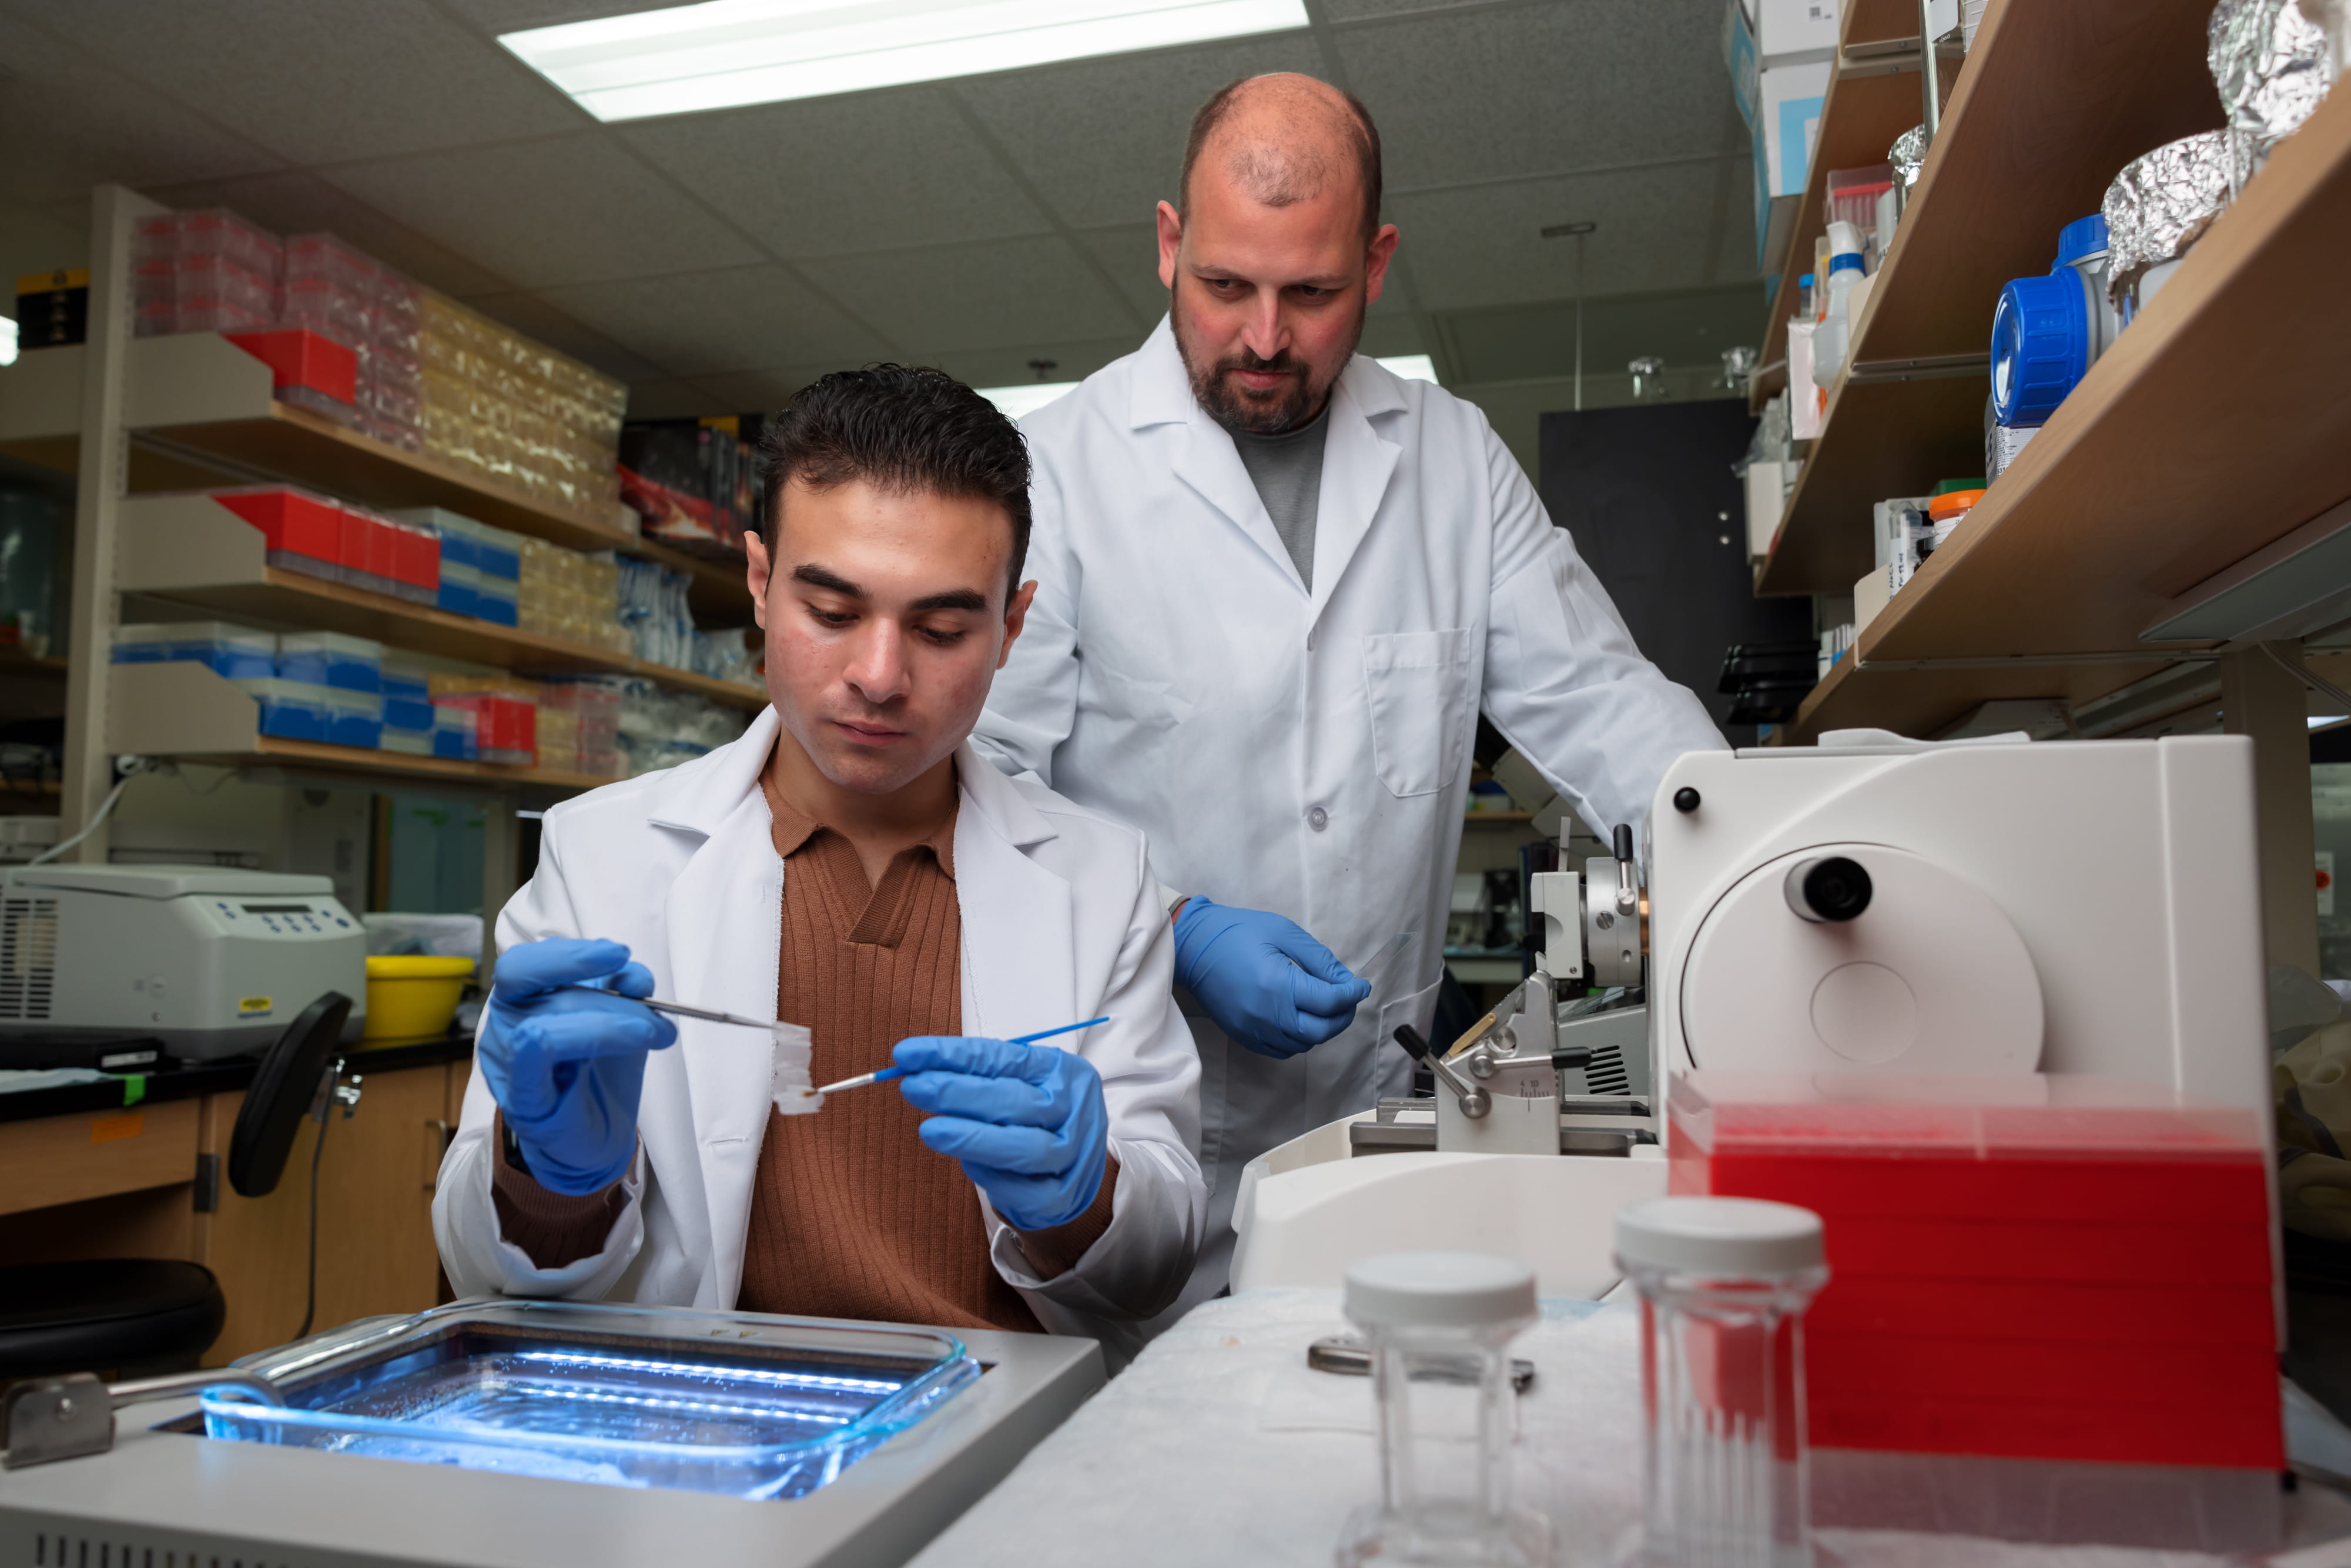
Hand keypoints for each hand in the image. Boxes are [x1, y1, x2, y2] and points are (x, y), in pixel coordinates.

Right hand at [478, 937, 675, 1195]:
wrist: (596, 1140)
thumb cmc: (601, 1074)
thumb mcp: (620, 1022)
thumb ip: (624, 992)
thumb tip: (634, 974)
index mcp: (525, 1003)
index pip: (524, 965)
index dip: (569, 954)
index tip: (619, 954)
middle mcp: (508, 1028)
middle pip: (537, 989)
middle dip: (605, 994)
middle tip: (650, 1007)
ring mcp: (510, 1066)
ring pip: (541, 1023)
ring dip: (610, 1022)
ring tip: (654, 1033)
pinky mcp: (526, 1102)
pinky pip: (531, 1061)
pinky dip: (568, 1041)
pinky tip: (609, 1046)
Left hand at [894, 1035, 1108, 1231]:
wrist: (1072, 1169)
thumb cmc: (1035, 1118)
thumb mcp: (1018, 1083)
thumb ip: (977, 1075)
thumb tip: (915, 1067)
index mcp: (1064, 1072)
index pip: (1005, 1058)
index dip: (954, 1055)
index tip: (908, 1055)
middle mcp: (1076, 1110)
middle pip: (1015, 1101)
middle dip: (957, 1093)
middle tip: (913, 1087)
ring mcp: (1073, 1156)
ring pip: (1025, 1148)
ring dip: (971, 1138)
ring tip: (929, 1129)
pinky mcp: (1060, 1197)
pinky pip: (1022, 1190)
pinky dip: (990, 1175)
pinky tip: (966, 1162)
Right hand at [1172, 897, 1369, 1059]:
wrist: (1193, 946)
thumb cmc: (1238, 933)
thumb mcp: (1283, 932)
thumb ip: (1318, 958)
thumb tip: (1346, 980)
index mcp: (1278, 984)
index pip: (1329, 1001)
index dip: (1352, 994)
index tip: (1361, 986)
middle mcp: (1267, 1014)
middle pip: (1320, 1030)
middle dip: (1342, 1017)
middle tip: (1347, 1000)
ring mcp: (1253, 1029)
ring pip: (1303, 1044)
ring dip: (1321, 1030)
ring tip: (1325, 1009)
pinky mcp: (1243, 1035)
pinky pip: (1281, 1049)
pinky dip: (1299, 1039)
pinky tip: (1300, 1020)